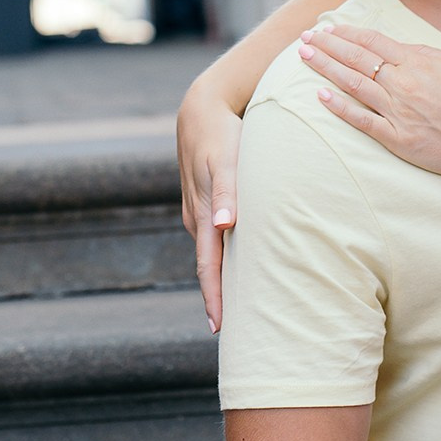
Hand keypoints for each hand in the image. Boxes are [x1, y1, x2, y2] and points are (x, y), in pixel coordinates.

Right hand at [176, 81, 242, 331]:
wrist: (202, 108)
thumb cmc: (222, 134)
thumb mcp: (227, 160)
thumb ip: (228, 192)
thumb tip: (225, 226)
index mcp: (203, 215)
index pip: (208, 267)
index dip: (214, 298)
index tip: (219, 329)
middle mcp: (198, 218)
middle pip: (209, 266)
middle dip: (219, 297)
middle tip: (235, 332)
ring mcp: (200, 210)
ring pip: (212, 252)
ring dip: (223, 276)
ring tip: (242, 304)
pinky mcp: (207, 201)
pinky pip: (215, 235)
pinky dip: (226, 254)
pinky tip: (240, 262)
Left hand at [299, 25, 440, 188]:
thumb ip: (423, 54)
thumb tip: (396, 47)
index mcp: (417, 63)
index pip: (372, 41)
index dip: (347, 33)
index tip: (329, 27)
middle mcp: (402, 84)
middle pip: (356, 59)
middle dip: (327, 46)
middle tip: (306, 38)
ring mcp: (397, 112)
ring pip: (353, 85)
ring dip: (326, 69)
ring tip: (305, 57)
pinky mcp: (397, 139)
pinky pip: (361, 120)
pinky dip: (339, 107)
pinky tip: (321, 95)